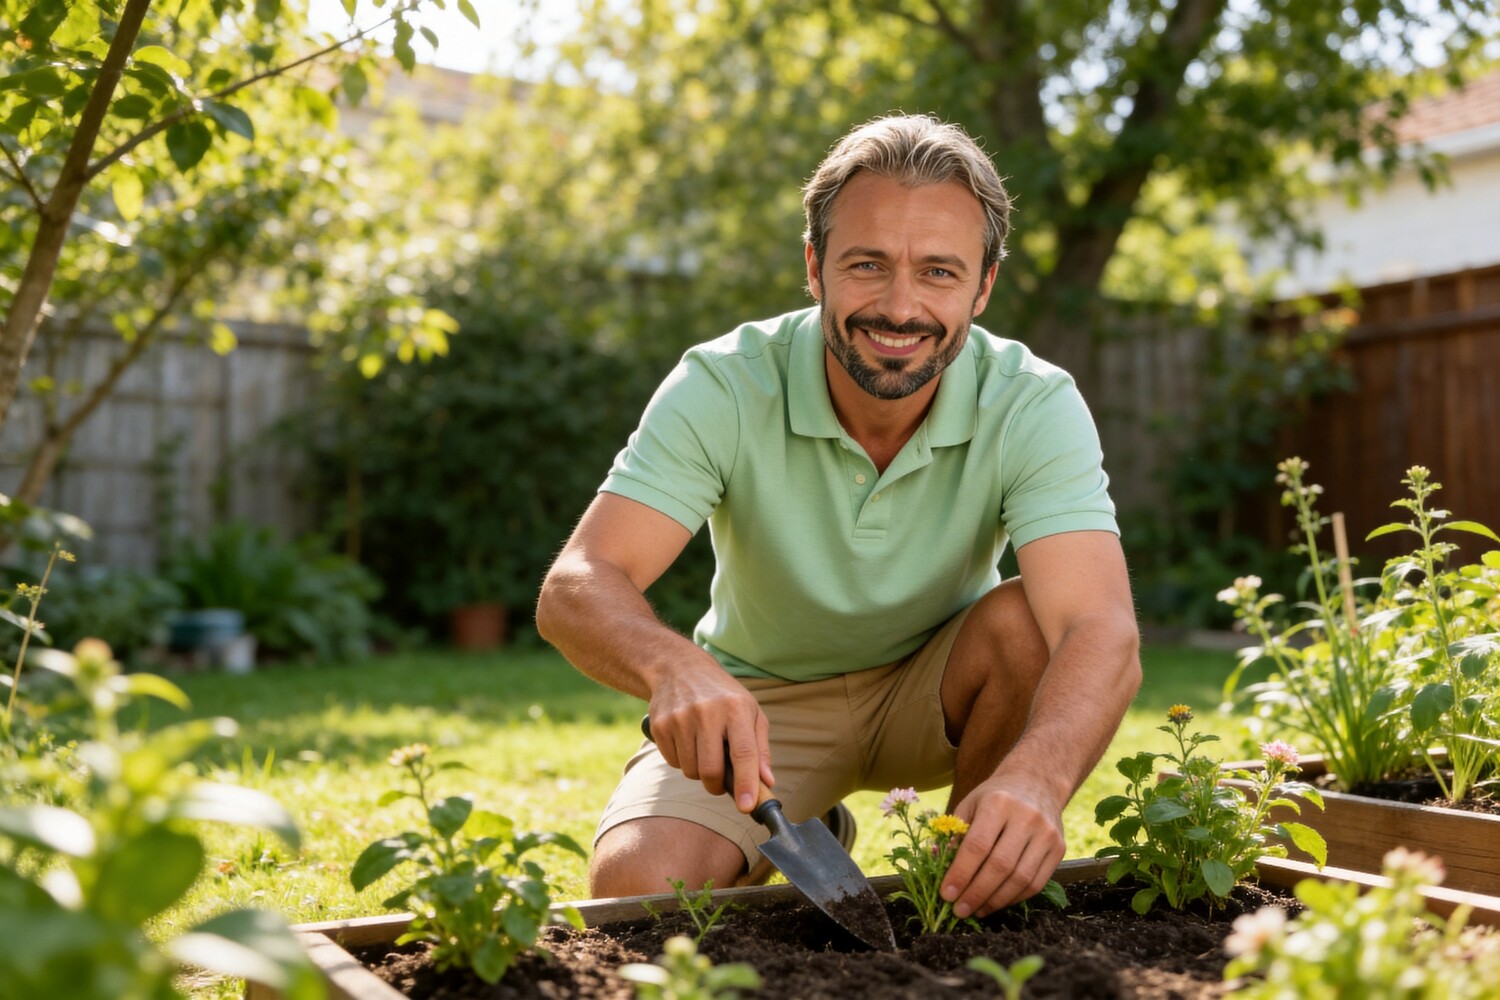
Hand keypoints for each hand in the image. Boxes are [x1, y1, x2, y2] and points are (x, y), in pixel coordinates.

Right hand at [645, 671, 772, 813]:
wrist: (678, 668)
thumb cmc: (722, 695)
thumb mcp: (750, 711)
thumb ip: (760, 748)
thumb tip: (767, 782)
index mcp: (735, 709)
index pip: (743, 753)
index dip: (746, 783)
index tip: (748, 806)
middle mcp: (707, 712)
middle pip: (711, 770)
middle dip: (717, 786)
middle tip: (721, 780)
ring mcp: (680, 718)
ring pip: (691, 770)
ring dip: (699, 772)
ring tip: (704, 750)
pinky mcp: (660, 724)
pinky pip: (672, 762)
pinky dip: (682, 760)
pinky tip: (687, 741)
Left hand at [940, 775, 1066, 917]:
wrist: (1036, 783)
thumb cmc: (995, 797)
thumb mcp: (970, 805)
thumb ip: (955, 834)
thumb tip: (939, 867)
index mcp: (999, 803)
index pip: (977, 846)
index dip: (961, 874)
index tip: (946, 894)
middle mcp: (1027, 817)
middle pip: (1000, 866)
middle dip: (977, 893)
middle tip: (959, 910)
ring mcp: (1047, 834)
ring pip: (1021, 879)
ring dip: (995, 901)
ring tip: (976, 910)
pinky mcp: (1060, 848)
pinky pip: (1036, 883)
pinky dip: (1015, 898)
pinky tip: (997, 902)